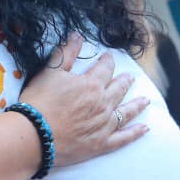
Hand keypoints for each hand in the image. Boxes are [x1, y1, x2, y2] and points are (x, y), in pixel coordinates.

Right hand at [21, 46, 148, 166]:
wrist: (34, 136)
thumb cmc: (39, 102)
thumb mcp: (49, 72)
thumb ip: (66, 54)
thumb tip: (77, 36)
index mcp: (91, 84)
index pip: (105, 68)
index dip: (108, 61)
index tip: (109, 58)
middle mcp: (103, 103)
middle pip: (119, 89)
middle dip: (125, 81)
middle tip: (130, 77)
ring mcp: (104, 124)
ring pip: (126, 112)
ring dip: (137, 105)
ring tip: (145, 100)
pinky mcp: (101, 144)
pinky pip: (123, 138)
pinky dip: (135, 132)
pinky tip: (144, 128)